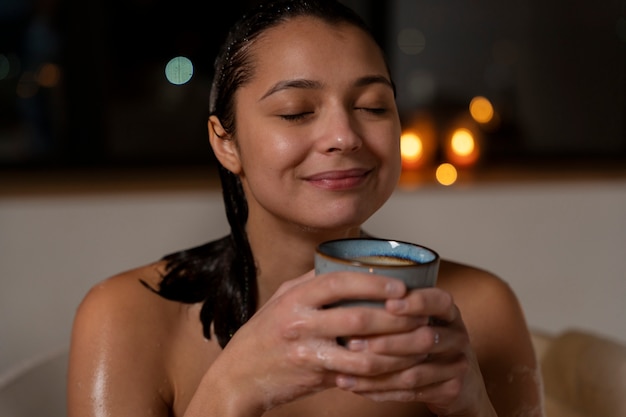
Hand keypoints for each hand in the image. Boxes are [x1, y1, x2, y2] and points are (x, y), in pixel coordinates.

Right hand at [203, 270, 427, 413]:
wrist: (239, 376)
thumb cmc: (264, 332)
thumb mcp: (281, 298)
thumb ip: (312, 281)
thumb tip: (348, 262)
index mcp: (294, 297)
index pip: (339, 282)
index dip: (373, 283)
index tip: (401, 287)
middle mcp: (299, 322)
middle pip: (357, 317)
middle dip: (397, 317)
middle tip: (424, 316)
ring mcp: (307, 352)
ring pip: (362, 351)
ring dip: (398, 348)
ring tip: (423, 343)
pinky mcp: (315, 376)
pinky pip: (355, 374)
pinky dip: (382, 370)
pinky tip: (400, 365)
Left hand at [334, 287, 496, 416]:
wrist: (457, 378)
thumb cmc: (424, 335)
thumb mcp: (418, 314)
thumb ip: (393, 304)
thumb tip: (347, 291)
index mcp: (447, 310)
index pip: (437, 301)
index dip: (414, 302)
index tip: (388, 304)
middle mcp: (457, 335)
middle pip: (425, 339)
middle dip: (387, 342)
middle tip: (352, 343)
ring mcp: (456, 364)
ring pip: (415, 371)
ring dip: (377, 371)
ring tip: (347, 369)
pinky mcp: (450, 390)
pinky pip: (412, 393)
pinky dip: (380, 391)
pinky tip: (356, 386)